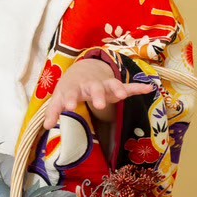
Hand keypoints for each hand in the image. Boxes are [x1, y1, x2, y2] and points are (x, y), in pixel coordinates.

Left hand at [40, 57, 155, 131]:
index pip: (72, 94)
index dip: (70, 100)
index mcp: (76, 88)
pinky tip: (149, 88)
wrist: (82, 70)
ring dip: (118, 89)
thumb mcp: (58, 98)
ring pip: (112, 85)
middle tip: (99, 105)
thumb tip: (47, 127)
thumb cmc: (70, 88)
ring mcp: (104, 84)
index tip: (69, 108)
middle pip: (95, 88)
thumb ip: (53, 112)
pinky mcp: (115, 87)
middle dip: (98, 95)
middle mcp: (91, 85)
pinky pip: (128, 86)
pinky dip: (138, 87)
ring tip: (123, 95)